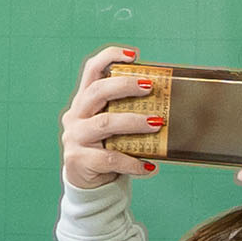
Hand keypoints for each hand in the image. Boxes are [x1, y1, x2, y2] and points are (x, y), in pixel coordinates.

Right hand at [60, 46, 163, 188]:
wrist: (89, 185)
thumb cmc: (107, 149)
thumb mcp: (114, 127)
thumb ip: (127, 112)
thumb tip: (166, 100)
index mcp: (84, 101)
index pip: (91, 70)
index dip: (110, 57)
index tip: (134, 55)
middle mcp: (75, 115)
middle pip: (97, 92)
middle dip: (125, 86)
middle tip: (150, 87)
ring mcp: (74, 137)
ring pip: (105, 123)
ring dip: (133, 122)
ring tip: (157, 124)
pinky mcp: (79, 160)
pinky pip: (110, 159)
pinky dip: (132, 163)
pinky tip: (149, 166)